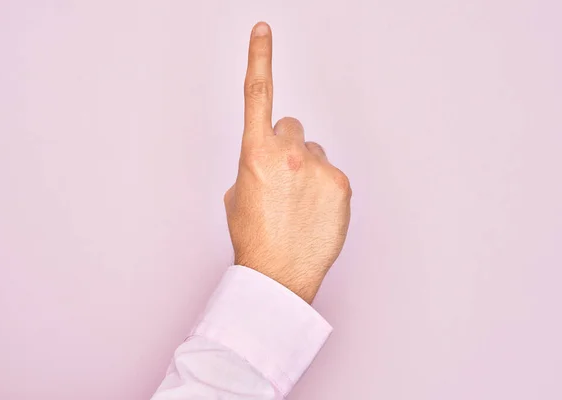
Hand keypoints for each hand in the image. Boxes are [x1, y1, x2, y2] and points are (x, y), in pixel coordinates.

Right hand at [224, 22, 351, 303]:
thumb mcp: (238, 194)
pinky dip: (324, 186)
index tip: (264, 31)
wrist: (278, 274)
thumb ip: (253, 163)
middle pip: (292, 127)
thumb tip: (269, 158)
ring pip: (314, 151)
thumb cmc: (253, 237)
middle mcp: (289, 152)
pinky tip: (314, 211)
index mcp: (255, 152)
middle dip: (286, 146)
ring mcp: (319, 167)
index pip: (257, 94)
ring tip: (298, 203)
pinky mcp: (342, 184)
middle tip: (283, 179)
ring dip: (307, 167)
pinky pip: (331, 172)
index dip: (259, 58)